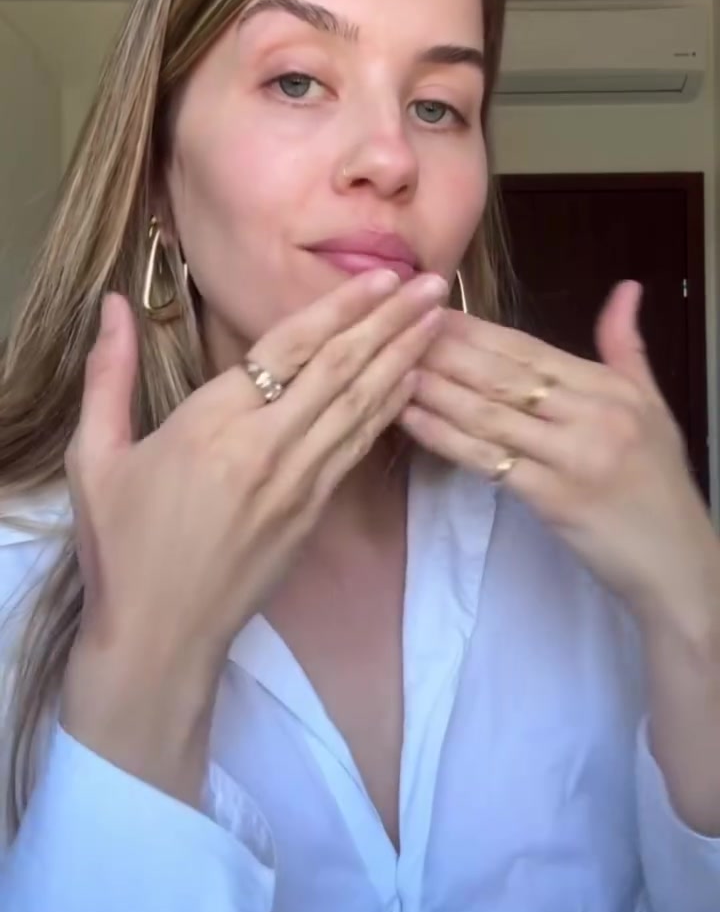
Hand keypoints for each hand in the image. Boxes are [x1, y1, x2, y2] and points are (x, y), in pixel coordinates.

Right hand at [62, 270, 446, 798]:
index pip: (288, 349)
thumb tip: (112, 303)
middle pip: (340, 370)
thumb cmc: (122, 545)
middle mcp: (266, 446)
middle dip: (391, 322)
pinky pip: (358, 448)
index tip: (380, 276)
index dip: (339, 308)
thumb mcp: (97, 457)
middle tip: (434, 284)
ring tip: (440, 321)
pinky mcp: (313, 511)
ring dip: (403, 358)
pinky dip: (389, 410)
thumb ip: (108, 375)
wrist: (160, 635)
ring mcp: (297, 482)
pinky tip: (413, 384)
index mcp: (211, 423)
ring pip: (360, 407)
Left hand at [400, 280, 717, 617]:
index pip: (529, 348)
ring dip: (436, 389)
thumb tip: (626, 287)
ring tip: (392, 367)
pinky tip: (411, 419)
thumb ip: (626, 347)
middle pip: (502, 374)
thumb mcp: (652, 405)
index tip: (430, 309)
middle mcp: (591, 414)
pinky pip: (487, 460)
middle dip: (445, 350)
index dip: (476, 329)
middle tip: (395, 330)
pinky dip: (444, 437)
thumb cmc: (659, 483)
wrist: (677, 562)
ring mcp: (571, 456)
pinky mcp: (552, 498)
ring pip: (489, 413)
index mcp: (609, 387)